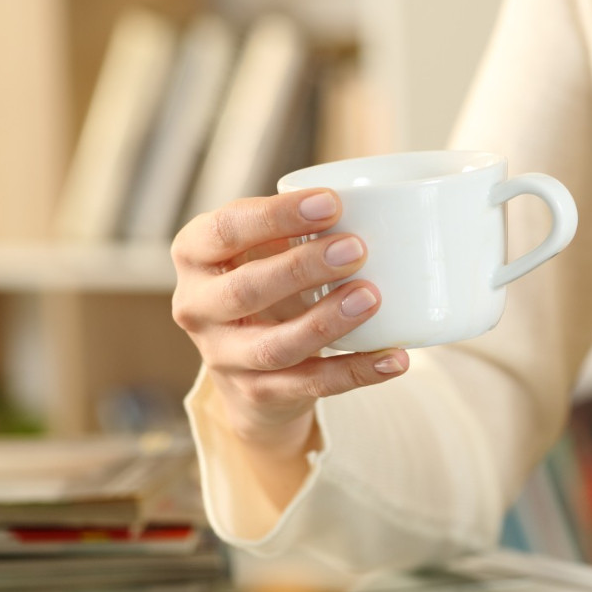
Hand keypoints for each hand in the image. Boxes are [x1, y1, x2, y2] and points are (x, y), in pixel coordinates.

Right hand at [171, 190, 409, 463]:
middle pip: (244, 290)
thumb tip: (377, 198)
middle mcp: (197, 308)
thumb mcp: (265, 247)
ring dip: (326, 323)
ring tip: (372, 298)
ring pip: (275, 346)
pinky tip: (395, 358)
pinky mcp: (259, 394)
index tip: (332, 203)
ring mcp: (224, 357)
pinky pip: (311, 386)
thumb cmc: (265, 281)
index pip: (224, 231)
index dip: (275, 216)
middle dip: (301, 268)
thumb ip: (298, 225)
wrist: (247, 365)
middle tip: (356, 248)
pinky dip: (357, 372)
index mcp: (195, 256)